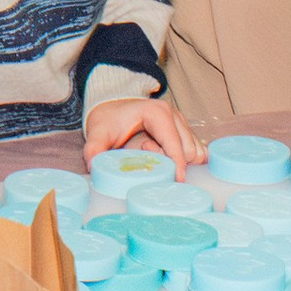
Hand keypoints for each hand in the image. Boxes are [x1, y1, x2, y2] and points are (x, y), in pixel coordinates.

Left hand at [84, 94, 204, 170]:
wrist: (112, 108)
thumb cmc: (108, 120)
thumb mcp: (98, 133)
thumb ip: (93, 148)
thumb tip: (93, 167)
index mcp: (158, 112)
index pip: (175, 144)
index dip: (176, 165)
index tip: (174, 182)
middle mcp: (174, 115)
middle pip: (188, 151)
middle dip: (171, 162)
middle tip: (145, 155)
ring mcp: (182, 123)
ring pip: (196, 153)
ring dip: (179, 162)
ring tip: (153, 155)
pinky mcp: (185, 132)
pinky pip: (198, 153)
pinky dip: (187, 161)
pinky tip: (167, 160)